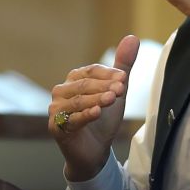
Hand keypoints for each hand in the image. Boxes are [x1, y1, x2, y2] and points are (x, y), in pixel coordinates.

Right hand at [48, 35, 139, 181]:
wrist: (95, 152)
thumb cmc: (103, 120)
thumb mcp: (116, 92)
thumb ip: (123, 66)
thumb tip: (132, 38)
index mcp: (74, 80)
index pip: (90, 71)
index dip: (108, 74)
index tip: (124, 79)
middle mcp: (61, 92)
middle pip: (84, 85)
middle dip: (104, 86)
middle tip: (122, 89)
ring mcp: (56, 109)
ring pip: (78, 101)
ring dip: (97, 99)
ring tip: (113, 99)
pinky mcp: (56, 127)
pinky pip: (72, 119)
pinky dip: (85, 114)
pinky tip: (97, 112)